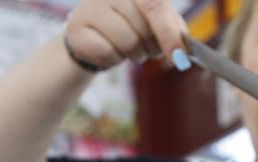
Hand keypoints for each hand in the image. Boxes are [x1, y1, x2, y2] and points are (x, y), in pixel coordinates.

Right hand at [64, 0, 187, 69]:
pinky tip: (110, 50)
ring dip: (135, 55)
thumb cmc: (131, 27)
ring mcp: (89, 7)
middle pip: (143, 29)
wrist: (93, 35)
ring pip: (127, 43)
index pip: (155, 5)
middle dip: (153, 48)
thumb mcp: (156, 23)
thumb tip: (182, 52)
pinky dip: (115, 60)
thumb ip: (173, 30)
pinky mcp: (76, 28)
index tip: (179, 55)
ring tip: (130, 49)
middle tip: (149, 49)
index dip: (169, 32)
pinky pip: (108, 53)